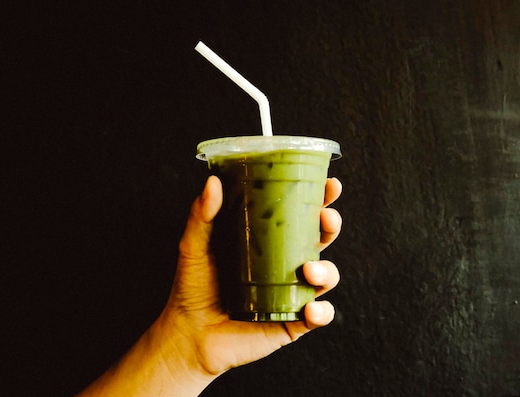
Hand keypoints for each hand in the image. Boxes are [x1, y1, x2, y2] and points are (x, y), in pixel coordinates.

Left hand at [164, 176, 341, 377]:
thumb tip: (212, 181)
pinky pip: (319, 317)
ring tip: (308, 270)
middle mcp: (286, 264)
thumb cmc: (192, 286)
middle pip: (321, 239)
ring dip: (327, 270)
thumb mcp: (194, 245)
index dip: (320, 198)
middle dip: (331, 226)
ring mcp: (292, 293)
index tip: (329, 185)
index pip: (301, 214)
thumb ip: (202, 215)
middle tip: (326, 218)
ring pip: (327, 276)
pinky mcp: (291, 322)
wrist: (188, 334)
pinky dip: (322, 313)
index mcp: (270, 240)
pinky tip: (310, 309)